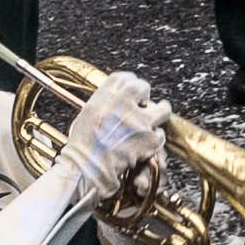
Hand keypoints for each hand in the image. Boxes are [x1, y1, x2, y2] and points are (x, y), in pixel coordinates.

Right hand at [69, 70, 171, 185]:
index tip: (133, 91)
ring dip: (158, 115)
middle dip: (145, 96)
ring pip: (162, 109)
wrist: (87, 167)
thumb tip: (118, 99)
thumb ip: (105, 102)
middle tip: (143, 105)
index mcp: (106, 95)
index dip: (131, 84)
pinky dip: (155, 139)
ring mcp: (139, 121)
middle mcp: (124, 104)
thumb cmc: (83, 145)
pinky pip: (160, 134)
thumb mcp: (88, 113)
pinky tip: (146, 143)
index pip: (125, 77)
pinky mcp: (149, 139)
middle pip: (144, 87)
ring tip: (153, 120)